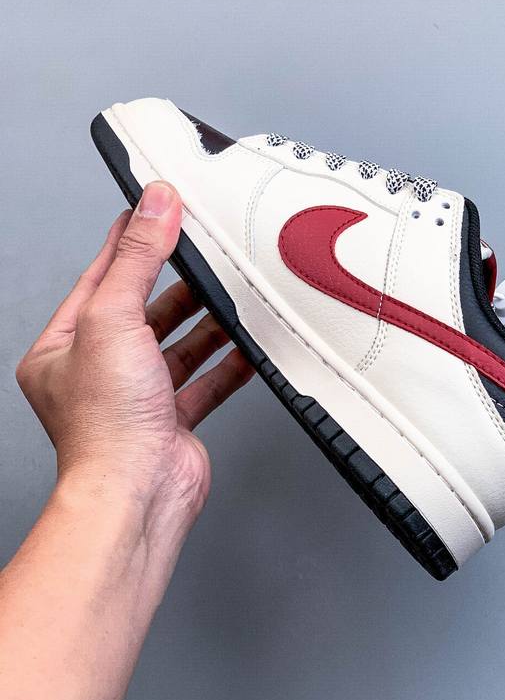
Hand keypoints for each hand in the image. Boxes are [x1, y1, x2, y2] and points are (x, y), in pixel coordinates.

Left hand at [16, 181, 253, 531]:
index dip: (127, 244)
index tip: (152, 213)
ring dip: (205, 325)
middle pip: (141, 313)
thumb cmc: (105, 424)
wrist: (137, 492)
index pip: (98, 280)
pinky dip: (226, 365)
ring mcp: (136, 398)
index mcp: (63, 348)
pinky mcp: (171, 420)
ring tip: (229, 297)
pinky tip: (245, 348)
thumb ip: (137, 260)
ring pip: (176, 348)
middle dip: (175, 286)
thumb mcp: (113, 319)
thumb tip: (154, 207)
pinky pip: (204, 383)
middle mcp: (96, 373)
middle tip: (203, 256)